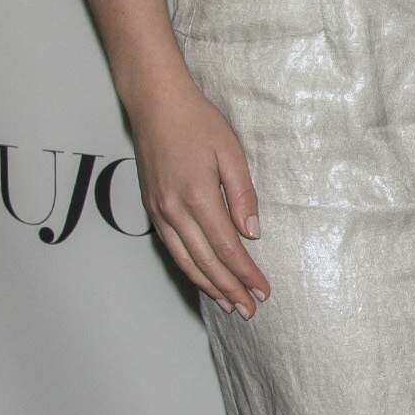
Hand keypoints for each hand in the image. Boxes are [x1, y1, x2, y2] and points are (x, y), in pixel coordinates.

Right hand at [132, 79, 269, 317]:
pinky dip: (189, 268)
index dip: (246, 274)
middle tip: (250, 311)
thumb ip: (243, 195)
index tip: (263, 291)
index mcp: (198, 196)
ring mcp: (159, 211)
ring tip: (229, 305)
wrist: (155, 103)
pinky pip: (172, 248)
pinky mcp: (152, 208)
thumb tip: (251, 233)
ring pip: (185, 261)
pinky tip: (203, 278)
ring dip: (208, 286)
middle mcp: (174, 209)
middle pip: (206, 262)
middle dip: (230, 290)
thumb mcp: (231, 152)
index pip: (227, 248)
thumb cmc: (197, 122)